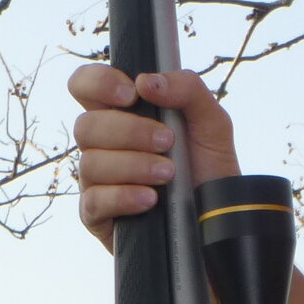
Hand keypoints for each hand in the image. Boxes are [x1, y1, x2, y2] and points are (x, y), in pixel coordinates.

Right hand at [67, 63, 241, 249]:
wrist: (218, 222)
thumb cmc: (209, 170)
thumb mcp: (212, 124)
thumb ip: (188, 89)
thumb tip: (146, 81)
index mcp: (122, 114)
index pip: (85, 85)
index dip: (98, 83)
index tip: (131, 94)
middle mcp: (103, 145)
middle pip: (85, 125)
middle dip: (129, 131)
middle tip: (167, 142)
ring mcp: (97, 181)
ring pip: (90, 163)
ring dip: (134, 165)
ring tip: (168, 175)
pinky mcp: (98, 216)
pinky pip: (94, 201)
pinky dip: (124, 196)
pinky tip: (151, 200)